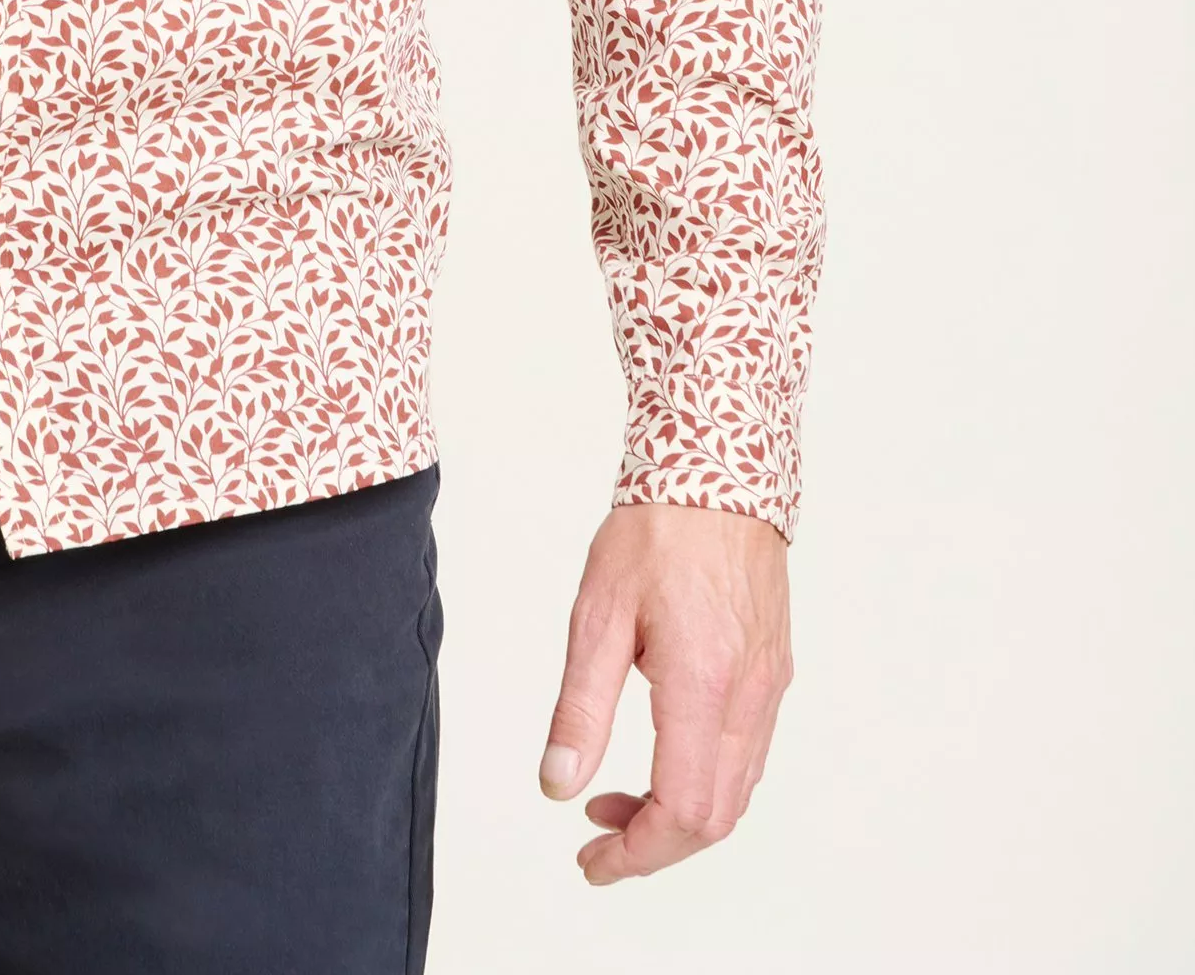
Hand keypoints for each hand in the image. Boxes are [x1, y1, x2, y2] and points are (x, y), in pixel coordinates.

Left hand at [537, 500, 791, 883]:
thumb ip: (581, 708)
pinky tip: (661, 756)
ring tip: (615, 798)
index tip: (591, 860)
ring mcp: (769, 687)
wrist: (718, 472)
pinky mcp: (774, 672)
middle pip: (715, 817)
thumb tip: (558, 784)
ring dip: (679, 815)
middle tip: (596, 839)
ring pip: (736, 791)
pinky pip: (748, 755)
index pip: (681, 811)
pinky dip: (705, 780)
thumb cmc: (656, 530)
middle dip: (654, 845)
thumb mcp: (597, 615)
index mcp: (704, 686)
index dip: (636, 853)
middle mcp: (749, 697)